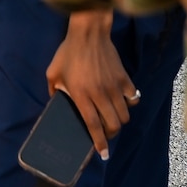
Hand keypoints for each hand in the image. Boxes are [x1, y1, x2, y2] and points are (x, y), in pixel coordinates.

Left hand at [45, 10, 137, 158]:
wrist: (89, 32)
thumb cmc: (68, 52)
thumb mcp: (53, 72)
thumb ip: (53, 90)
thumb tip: (55, 102)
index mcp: (81, 95)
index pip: (93, 125)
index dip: (99, 143)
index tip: (104, 155)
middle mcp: (99, 94)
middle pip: (113, 125)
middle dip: (110, 135)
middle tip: (106, 134)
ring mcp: (114, 86)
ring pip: (124, 115)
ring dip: (120, 122)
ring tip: (113, 120)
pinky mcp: (124, 78)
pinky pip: (133, 98)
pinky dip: (130, 104)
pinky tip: (124, 102)